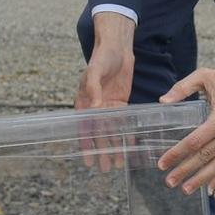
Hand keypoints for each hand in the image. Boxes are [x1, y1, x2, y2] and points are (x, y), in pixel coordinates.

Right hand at [76, 13, 136, 170]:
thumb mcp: (94, 71)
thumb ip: (93, 89)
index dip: (86, 145)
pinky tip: (131, 145)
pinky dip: (126, 133)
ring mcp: (108, 106)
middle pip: (98, 133)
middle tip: (106, 168)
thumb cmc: (101, 57)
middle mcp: (95, 108)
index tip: (88, 161)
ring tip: (119, 163)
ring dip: (115, 146)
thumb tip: (94, 108)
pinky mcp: (121, 103)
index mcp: (84, 102)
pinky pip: (123, 121)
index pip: (84, 128)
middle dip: (102, 150)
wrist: (117, 46)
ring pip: (111, 131)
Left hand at [157, 62, 214, 193]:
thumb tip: (162, 102)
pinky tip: (208, 188)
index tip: (163, 163)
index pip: (195, 142)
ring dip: (201, 179)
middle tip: (169, 182)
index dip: (177, 154)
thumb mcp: (204, 76)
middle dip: (185, 171)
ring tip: (185, 189)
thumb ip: (182, 88)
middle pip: (205, 157)